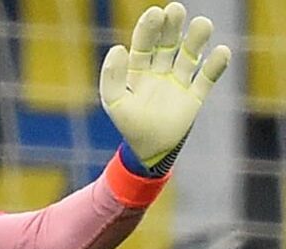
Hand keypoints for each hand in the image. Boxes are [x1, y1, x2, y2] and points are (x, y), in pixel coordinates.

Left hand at [100, 2, 230, 168]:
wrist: (148, 149)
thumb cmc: (128, 124)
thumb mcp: (114, 101)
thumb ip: (113, 77)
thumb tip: (118, 48)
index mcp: (138, 70)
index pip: (144, 44)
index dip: (149, 29)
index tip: (155, 13)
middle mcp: (159, 71)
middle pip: (167, 43)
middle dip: (172, 27)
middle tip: (176, 9)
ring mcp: (178, 82)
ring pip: (189, 55)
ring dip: (196, 40)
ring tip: (203, 24)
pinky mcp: (195, 96)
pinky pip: (207, 78)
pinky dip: (215, 66)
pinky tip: (221, 51)